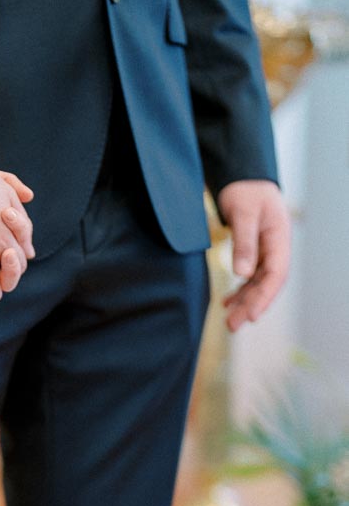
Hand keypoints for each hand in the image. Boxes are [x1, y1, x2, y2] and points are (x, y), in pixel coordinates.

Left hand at [217, 180, 290, 331]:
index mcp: (279, 239)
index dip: (264, 297)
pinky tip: (227, 303)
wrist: (244, 180)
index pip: (276, 275)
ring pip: (257, 284)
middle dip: (252, 306)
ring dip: (245, 303)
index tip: (253, 315)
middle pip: (266, 284)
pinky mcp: (254, 254)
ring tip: (230, 322)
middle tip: (233, 325)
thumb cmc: (246, 192)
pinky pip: (249, 278)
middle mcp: (275, 249)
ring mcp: (266, 253)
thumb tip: (243, 274)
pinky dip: (239, 291)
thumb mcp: (243, 214)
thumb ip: (243, 243)